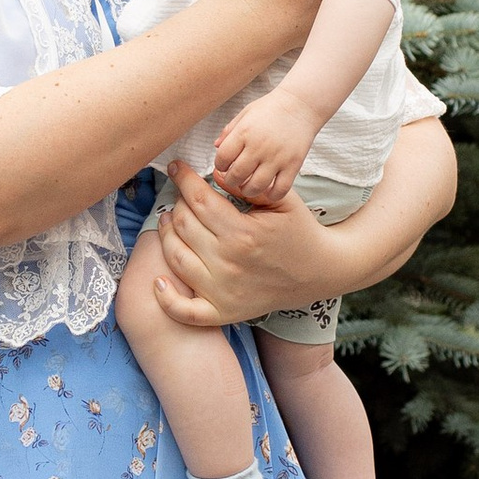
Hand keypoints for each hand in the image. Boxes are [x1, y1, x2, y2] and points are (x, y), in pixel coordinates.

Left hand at [144, 161, 339, 328]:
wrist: (320, 272)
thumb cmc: (300, 230)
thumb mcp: (281, 200)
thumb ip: (247, 185)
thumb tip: (214, 174)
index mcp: (243, 233)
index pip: (198, 199)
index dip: (182, 178)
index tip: (175, 167)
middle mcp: (228, 263)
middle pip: (183, 224)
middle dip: (177, 202)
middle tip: (181, 194)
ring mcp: (223, 291)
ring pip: (176, 258)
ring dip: (166, 235)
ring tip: (170, 219)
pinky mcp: (223, 312)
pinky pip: (184, 311)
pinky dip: (166, 298)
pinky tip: (159, 280)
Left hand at [211, 89, 316, 205]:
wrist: (301, 105)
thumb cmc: (270, 108)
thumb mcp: (246, 113)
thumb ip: (229, 131)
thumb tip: (216, 146)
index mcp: (244, 132)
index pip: (222, 158)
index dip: (219, 165)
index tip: (224, 165)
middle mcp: (259, 146)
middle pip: (236, 175)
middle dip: (231, 180)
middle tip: (234, 178)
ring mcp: (277, 157)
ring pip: (256, 186)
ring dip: (248, 190)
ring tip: (248, 186)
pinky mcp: (293, 165)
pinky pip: (280, 189)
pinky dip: (272, 195)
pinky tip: (268, 190)